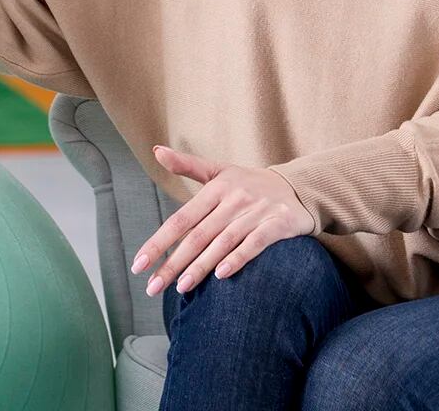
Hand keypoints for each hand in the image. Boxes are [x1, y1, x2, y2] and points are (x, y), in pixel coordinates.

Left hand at [130, 146, 311, 297]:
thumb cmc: (250, 184)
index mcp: (216, 187)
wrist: (299, 187)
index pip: (181, 218)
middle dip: (174, 263)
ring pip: (223, 242)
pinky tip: (221, 275)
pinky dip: (238, 258)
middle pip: (198, 235)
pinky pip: (255, 244)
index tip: (139, 264)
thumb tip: (155, 151)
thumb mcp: (220, 170)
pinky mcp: (278, 224)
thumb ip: (187, 165)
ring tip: (181, 287)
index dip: (159, 241)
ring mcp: (256, 212)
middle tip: (153, 287)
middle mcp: (234, 198)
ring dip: (201, 266)